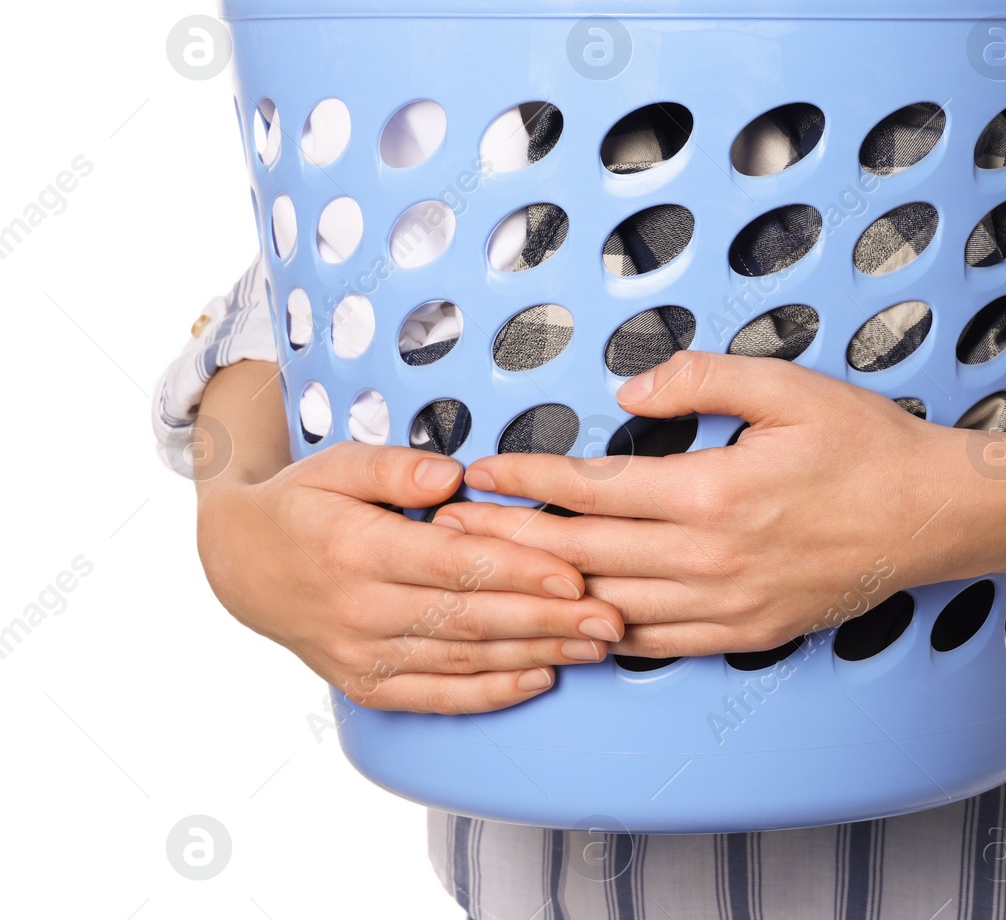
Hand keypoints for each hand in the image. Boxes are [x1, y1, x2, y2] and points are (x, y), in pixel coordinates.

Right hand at [196, 439, 625, 712]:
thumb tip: (451, 473)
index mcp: (357, 549)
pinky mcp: (365, 685)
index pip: (455, 564)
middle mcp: (360, 610)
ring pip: (462, 660)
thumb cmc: (303, 503)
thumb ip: (396, 466)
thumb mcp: (337, 463)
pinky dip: (489, 694)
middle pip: (470, 618)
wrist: (238, 565)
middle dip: (548, 620)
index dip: (519, 570)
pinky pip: (435, 697)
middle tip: (611, 618)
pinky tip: (538, 680)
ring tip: (596, 646)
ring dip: (535, 656)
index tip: (575, 573)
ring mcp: (362, 655)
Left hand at [440, 353, 977, 658]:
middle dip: (508, 543)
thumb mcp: (788, 387)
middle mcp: (709, 560)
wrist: (933, 516)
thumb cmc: (865, 445)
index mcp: (712, 493)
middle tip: (450, 534)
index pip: (592, 491)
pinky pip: (657, 644)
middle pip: (581, 556)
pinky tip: (574, 624)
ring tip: (492, 582)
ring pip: (609, 610)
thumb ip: (701, 381)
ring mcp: (728, 606)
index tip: (479, 475)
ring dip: (544, 596)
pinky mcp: (748, 634)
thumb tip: (629, 395)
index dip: (526, 482)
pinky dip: (604, 635)